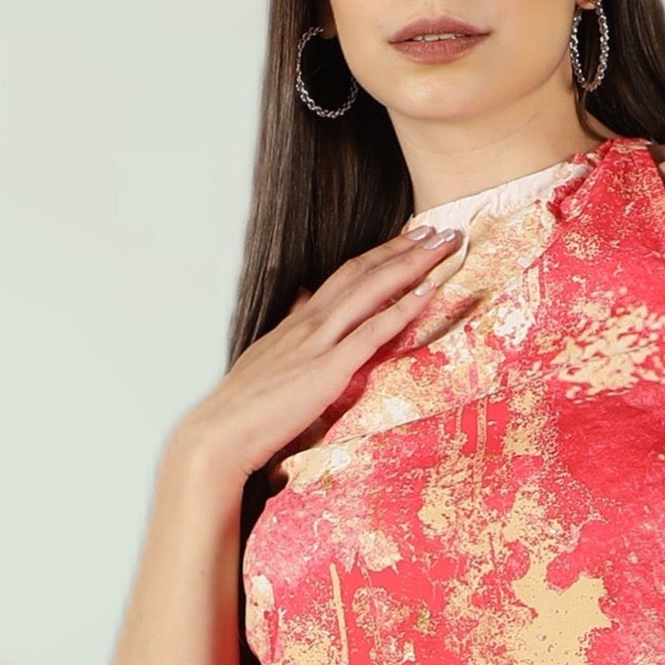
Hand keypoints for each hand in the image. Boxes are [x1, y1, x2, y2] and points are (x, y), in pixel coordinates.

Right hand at [183, 223, 466, 482]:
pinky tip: (427, 291)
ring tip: (443, 246)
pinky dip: (402, 308)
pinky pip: (372, 331)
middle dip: (402, 248)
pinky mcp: (328, 370)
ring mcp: (319, 343)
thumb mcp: (267, 356)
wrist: (221, 433)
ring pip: (371, 291)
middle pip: (362, 272)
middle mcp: (310, 323)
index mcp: (297, 322)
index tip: (407, 239)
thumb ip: (289, 327)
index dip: (378, 255)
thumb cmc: (244, 407)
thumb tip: (301, 299)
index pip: (344, 276)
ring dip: (410, 264)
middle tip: (438, 230)